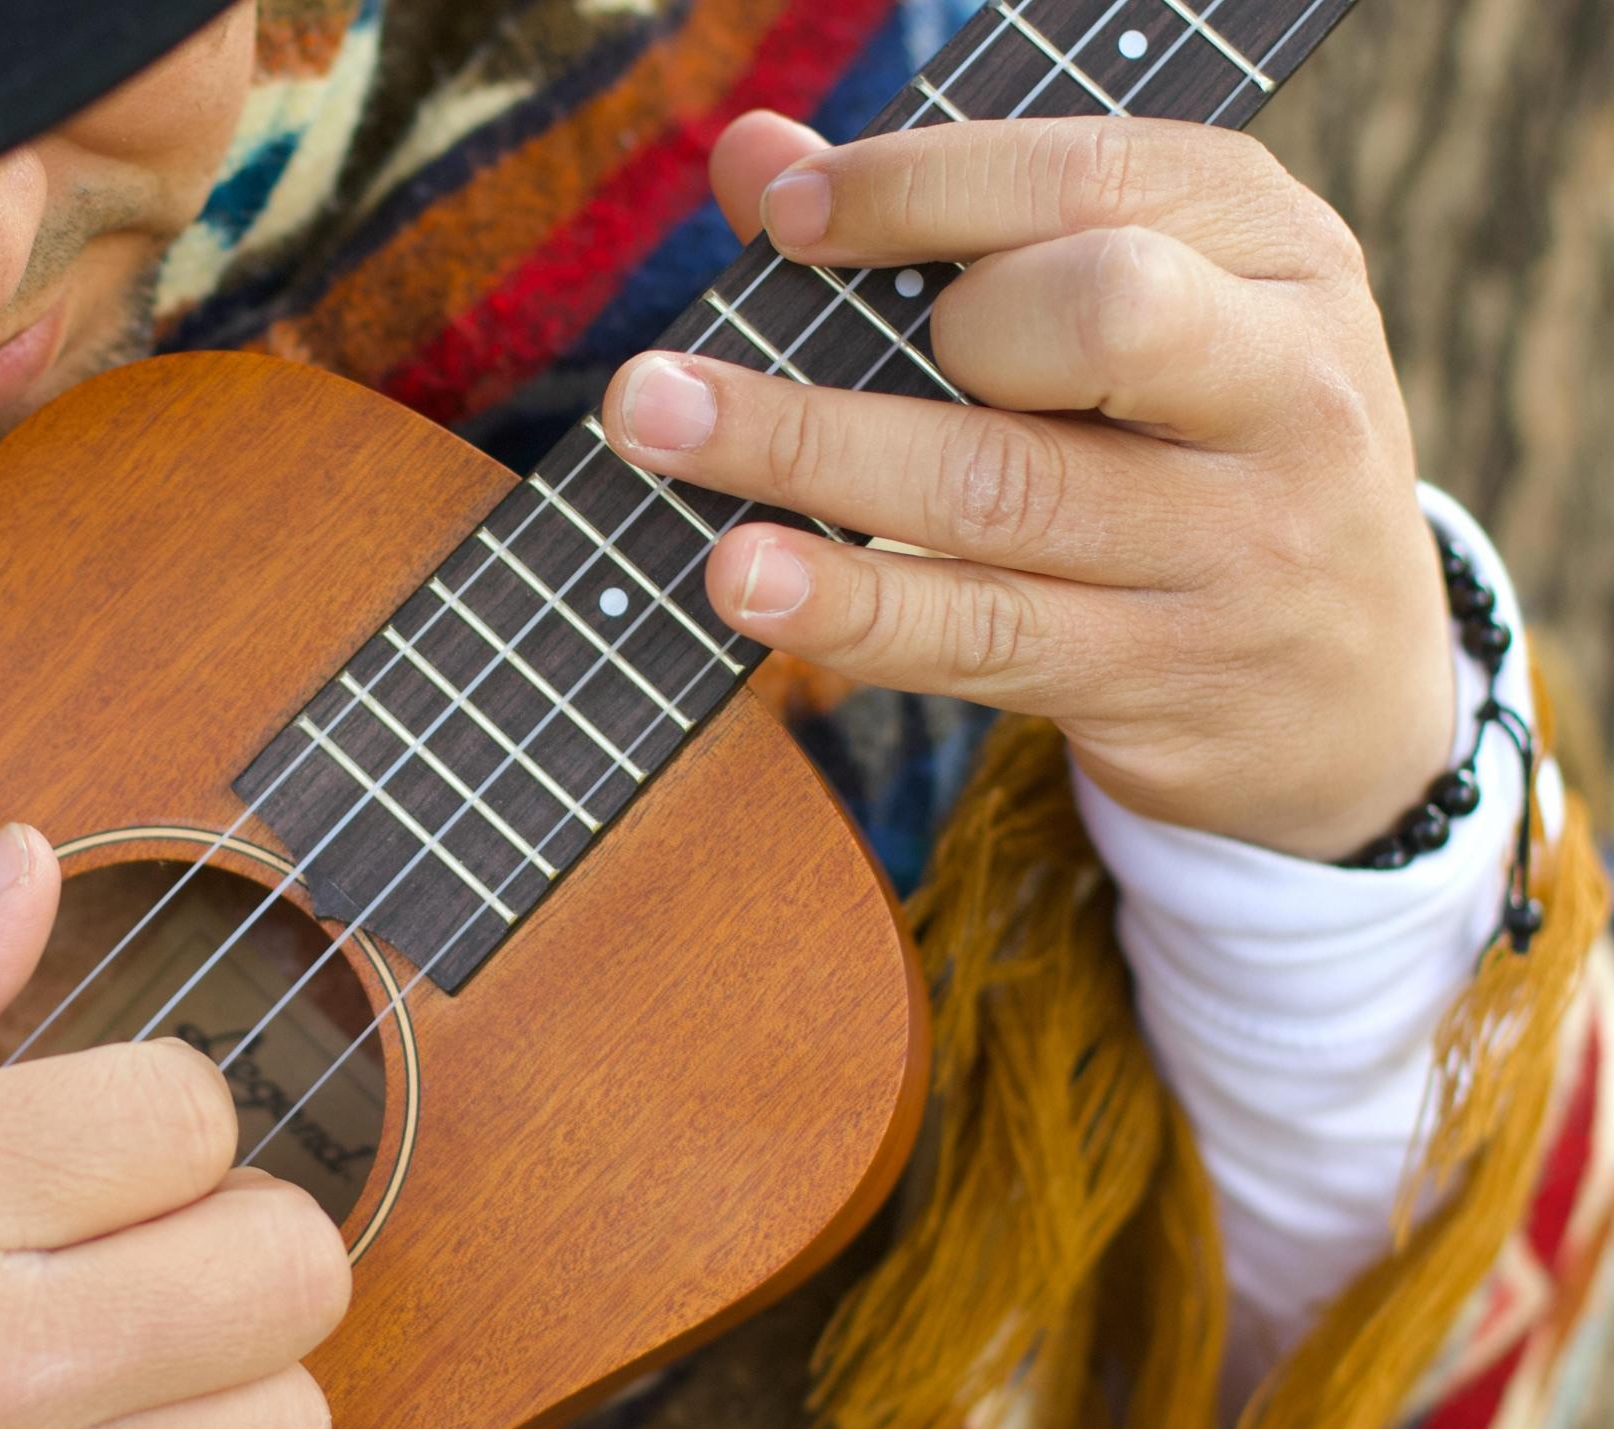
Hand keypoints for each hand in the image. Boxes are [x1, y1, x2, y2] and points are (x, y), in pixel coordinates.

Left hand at [609, 112, 1452, 859]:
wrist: (1355, 691)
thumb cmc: (1190, 452)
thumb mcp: (1140, 313)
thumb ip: (952, 226)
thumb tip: (752, 154)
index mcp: (1273, 251)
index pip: (1097, 180)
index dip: (923, 187)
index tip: (786, 214)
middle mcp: (1279, 386)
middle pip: (1093, 318)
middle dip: (903, 326)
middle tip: (733, 349)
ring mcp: (1231, 543)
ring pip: (1005, 490)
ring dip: (809, 456)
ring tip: (657, 431)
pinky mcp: (1160, 674)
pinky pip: (981, 633)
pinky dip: (849, 605)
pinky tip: (743, 578)